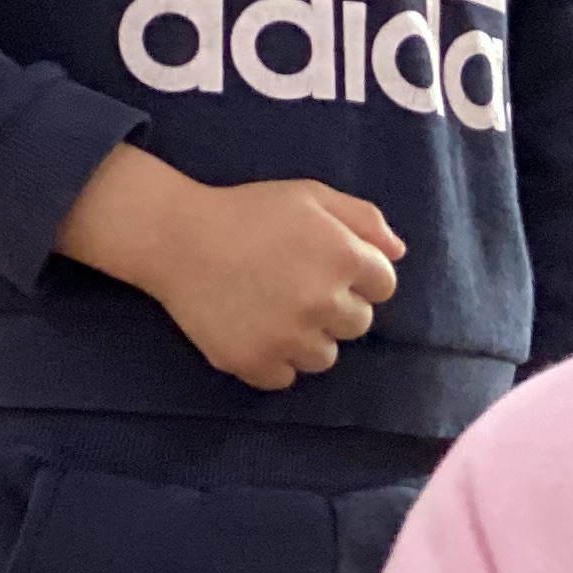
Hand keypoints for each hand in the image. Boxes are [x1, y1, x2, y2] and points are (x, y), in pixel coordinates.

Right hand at [57, 148, 400, 389]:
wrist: (175, 237)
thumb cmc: (246, 211)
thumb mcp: (309, 196)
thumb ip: (363, 219)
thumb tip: (398, 253)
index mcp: (344, 258)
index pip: (384, 286)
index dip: (358, 275)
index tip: (325, 266)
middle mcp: (323, 302)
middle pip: (358, 323)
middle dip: (335, 306)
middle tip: (294, 285)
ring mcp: (289, 337)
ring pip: (325, 356)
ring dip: (308, 338)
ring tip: (273, 308)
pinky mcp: (256, 362)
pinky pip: (285, 377)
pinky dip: (273, 360)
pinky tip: (254, 329)